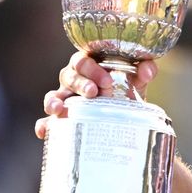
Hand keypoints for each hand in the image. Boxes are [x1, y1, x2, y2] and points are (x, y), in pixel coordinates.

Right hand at [35, 51, 158, 138]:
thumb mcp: (138, 77)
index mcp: (90, 64)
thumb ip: (145, 68)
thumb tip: (147, 71)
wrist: (127, 109)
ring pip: (53, 95)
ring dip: (53, 101)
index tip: (107, 81)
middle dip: (80, 84)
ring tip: (58, 110)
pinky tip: (44, 131)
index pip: (84, 61)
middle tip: (93, 93)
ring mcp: (66, 97)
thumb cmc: (127, 87)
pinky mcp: (64, 116)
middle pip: (69, 76)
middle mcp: (74, 78)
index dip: (93, 69)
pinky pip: (48, 119)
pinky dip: (44, 124)